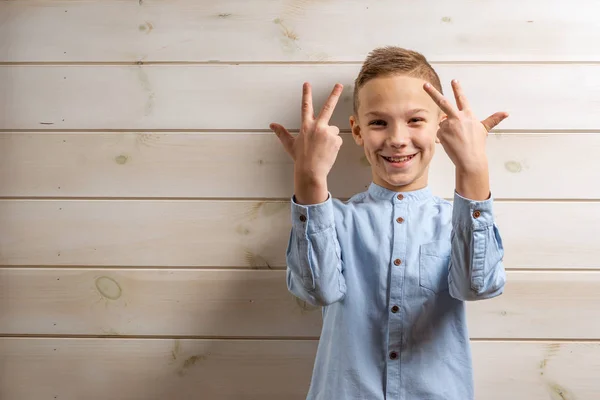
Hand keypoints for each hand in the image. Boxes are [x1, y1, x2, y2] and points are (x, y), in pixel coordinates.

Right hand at [270, 82, 343, 203]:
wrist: (311, 171)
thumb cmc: (300, 159)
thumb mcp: (290, 145)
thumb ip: (282, 133)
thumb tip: (272, 125)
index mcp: (306, 126)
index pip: (305, 106)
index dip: (306, 94)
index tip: (307, 84)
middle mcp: (317, 126)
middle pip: (328, 107)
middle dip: (334, 94)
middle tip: (339, 84)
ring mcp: (327, 132)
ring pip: (333, 130)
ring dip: (330, 137)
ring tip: (323, 148)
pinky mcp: (336, 139)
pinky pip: (337, 139)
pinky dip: (334, 145)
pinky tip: (328, 152)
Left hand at [423, 79, 507, 172]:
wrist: (469, 159)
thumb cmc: (477, 144)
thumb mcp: (484, 129)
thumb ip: (493, 119)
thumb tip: (506, 113)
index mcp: (468, 114)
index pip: (462, 98)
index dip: (457, 88)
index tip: (453, 80)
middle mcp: (457, 117)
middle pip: (442, 102)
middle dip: (433, 93)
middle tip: (425, 85)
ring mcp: (448, 125)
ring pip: (443, 123)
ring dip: (447, 128)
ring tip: (456, 138)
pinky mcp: (441, 133)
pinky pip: (439, 132)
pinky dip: (443, 136)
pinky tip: (451, 142)